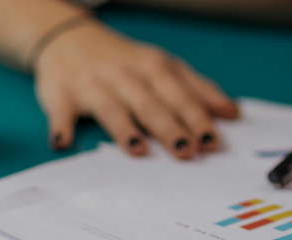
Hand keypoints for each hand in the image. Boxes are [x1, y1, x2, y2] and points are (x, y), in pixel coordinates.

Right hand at [34, 23, 238, 158]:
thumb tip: (232, 112)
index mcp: (152, 67)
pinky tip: (63, 142)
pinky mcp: (59, 93)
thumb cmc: (125, 61)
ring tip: (140, 149)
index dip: (196, 118)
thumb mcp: (164, 67)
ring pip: (110, 107)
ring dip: (124, 128)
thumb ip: (198, 90)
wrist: (66, 37)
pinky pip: (60, 111)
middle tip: (187, 150)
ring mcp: (91, 83)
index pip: (179, 94)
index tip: (212, 141)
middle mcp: (123, 74)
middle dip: (169, 127)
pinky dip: (61, 126)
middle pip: (149, 103)